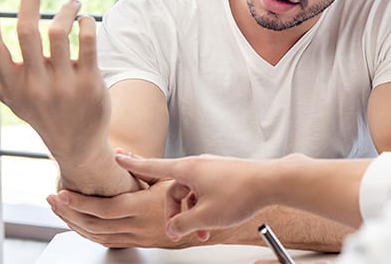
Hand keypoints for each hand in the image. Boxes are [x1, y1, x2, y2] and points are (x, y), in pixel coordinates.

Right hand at [0, 0, 110, 161]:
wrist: (78, 145)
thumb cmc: (40, 113)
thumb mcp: (10, 96)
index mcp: (12, 85)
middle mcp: (35, 85)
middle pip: (26, 30)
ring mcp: (63, 85)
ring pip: (58, 32)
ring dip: (66, 8)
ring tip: (72, 2)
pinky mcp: (90, 83)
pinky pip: (88, 43)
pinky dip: (86, 24)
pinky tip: (86, 20)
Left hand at [47, 180, 224, 248]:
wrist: (209, 222)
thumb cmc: (192, 195)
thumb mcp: (170, 178)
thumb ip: (143, 167)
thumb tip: (121, 154)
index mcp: (143, 209)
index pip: (104, 209)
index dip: (80, 203)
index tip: (61, 194)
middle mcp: (138, 227)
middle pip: (94, 225)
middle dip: (69, 213)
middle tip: (52, 200)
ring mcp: (138, 237)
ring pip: (98, 236)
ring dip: (75, 223)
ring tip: (59, 210)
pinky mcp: (139, 242)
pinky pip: (108, 242)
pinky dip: (90, 233)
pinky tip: (79, 224)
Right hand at [115, 152, 273, 241]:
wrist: (272, 182)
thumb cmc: (241, 193)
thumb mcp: (206, 216)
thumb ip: (184, 224)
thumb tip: (174, 228)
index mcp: (188, 169)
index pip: (153, 167)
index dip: (133, 165)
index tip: (117, 157)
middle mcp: (198, 165)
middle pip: (174, 190)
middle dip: (175, 213)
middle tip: (179, 232)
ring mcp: (212, 169)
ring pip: (192, 193)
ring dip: (193, 214)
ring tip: (204, 232)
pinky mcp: (224, 175)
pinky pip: (205, 192)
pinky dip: (205, 207)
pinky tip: (214, 222)